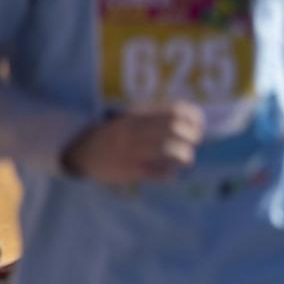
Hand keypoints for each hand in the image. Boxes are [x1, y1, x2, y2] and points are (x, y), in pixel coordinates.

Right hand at [63, 104, 204, 183]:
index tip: (198, 123)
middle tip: (194, 140)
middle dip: (192, 136)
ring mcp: (132, 151)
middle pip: (175, 129)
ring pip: (170, 151)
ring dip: (185, 155)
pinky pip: (159, 172)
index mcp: (139, 116)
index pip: (175, 111)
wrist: (84, 152)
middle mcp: (136, 131)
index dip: (193, 117)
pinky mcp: (130, 170)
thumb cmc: (118, 133)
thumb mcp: (133, 117)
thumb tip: (195, 117)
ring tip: (186, 158)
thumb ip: (159, 115)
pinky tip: (171, 172)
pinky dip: (170, 172)